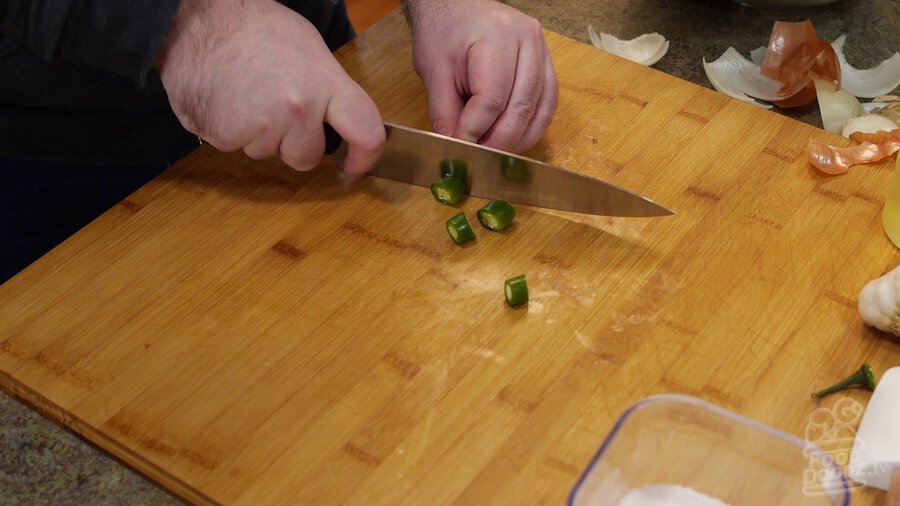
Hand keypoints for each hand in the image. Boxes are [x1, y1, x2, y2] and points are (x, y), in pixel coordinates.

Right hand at [157, 0, 384, 175]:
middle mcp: (296, 109)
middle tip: (275, 108)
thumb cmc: (255, 27)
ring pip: (266, 154)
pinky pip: (233, 147)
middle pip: (306, 157)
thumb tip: (335, 122)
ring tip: (244, 94)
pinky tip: (224, 99)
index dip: (365, 157)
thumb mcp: (309, 50)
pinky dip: (228, 129)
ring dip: (257, 134)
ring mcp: (260, 125)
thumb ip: (327, 92)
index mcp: (324, 83)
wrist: (201, 17)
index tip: (355, 166)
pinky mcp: (225, 135)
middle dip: (293, 143)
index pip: (365, 132)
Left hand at [406, 0, 557, 152]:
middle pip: (520, 107)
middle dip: (498, 141)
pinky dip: (531, 128)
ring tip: (493, 154)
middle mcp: (527, 41)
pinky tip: (513, 141)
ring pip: (540, 111)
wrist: (458, 6)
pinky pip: (548, 105)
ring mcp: (542, 52)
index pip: (491, 97)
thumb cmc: (444, 32)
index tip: (461, 149)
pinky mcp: (547, 65)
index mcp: (495, 36)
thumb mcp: (433, 70)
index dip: (476, 131)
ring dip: (517, 140)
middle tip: (477, 159)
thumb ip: (444, 112)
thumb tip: (455, 149)